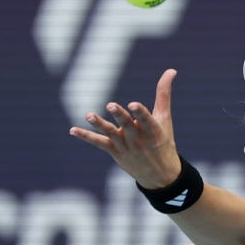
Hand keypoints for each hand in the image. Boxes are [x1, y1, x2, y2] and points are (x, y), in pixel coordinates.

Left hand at [70, 68, 181, 188]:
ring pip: (110, 134)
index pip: (146, 120)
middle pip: (126, 126)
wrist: (159, 174)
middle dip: (119, 116)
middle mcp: (137, 138)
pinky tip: (73, 130)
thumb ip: (164, 93)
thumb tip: (171, 70)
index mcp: (152, 130)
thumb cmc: (162, 140)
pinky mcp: (114, 151)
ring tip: (89, 115)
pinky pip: (98, 143)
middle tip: (110, 105)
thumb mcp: (165, 118)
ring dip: (99, 124)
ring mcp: (124, 145)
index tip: (134, 104)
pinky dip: (86, 136)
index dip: (140, 113)